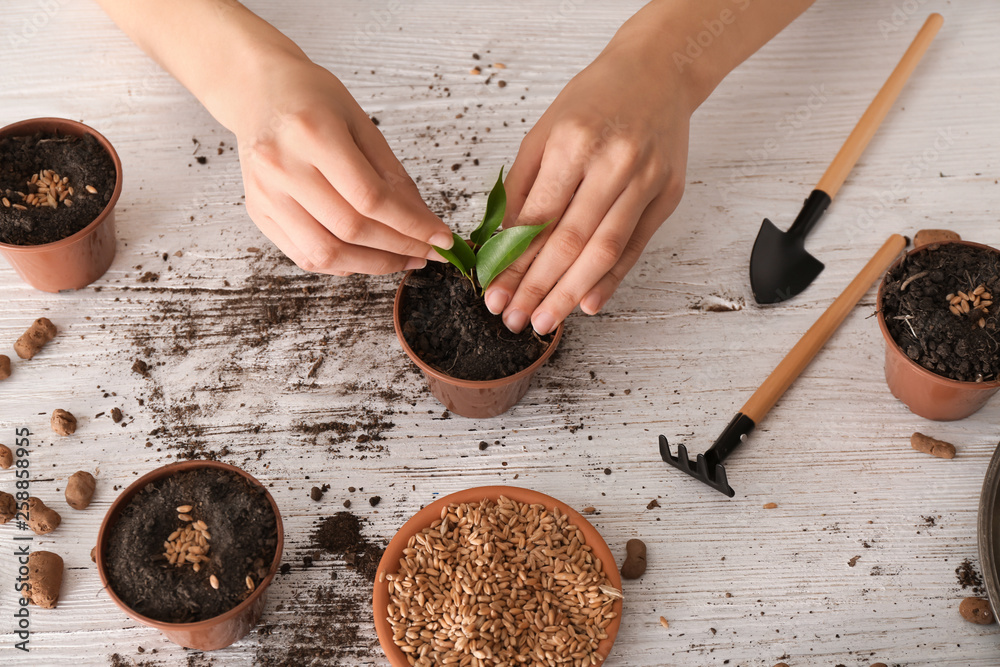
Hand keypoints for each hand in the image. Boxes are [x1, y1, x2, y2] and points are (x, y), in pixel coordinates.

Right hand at [234, 57, 452, 275]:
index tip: (441, 239)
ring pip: (326, 253)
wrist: (258, 90)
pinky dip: (342, 264)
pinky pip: (305, 256)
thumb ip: (393, 175)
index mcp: (313, 133)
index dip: (412, 226)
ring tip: (401, 259)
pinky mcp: (258, 212)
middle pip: (351, 229)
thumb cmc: (313, 99)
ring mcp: (266, 194)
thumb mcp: (361, 123)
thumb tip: (424, 222)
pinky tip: (366, 256)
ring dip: (372, 265)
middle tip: (427, 253)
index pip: (371, 197)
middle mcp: (282, 166)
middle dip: (399, 248)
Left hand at [483, 38, 692, 332]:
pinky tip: (588, 303)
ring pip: (604, 251)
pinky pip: (635, 247)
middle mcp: (613, 163)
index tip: (494, 293)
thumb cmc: (593, 100)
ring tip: (545, 321)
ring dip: (571, 293)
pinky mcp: (668, 195)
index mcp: (573, 143)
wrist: (658, 72)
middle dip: (538, 288)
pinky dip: (611, 280)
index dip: (514, 264)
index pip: (538, 219)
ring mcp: (646, 180)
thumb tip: (500, 245)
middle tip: (515, 319)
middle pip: (571, 242)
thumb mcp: (544, 132)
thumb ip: (523, 189)